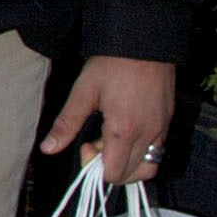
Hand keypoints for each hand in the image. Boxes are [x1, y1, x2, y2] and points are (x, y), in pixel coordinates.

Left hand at [41, 54, 175, 192]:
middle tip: (97, 141)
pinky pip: (157, 150)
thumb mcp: (83, 92)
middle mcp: (147, 134)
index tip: (86, 144)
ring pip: (148, 167)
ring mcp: (161, 129)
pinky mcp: (168, 121)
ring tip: (113, 139)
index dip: (94, 167)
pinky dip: (141, 152)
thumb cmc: (112, 64)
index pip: (113, 174)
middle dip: (110, 166)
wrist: (144, 41)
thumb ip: (67, 124)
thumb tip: (48, 148)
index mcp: (123, 130)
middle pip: (130, 175)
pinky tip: (127, 131)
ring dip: (128, 162)